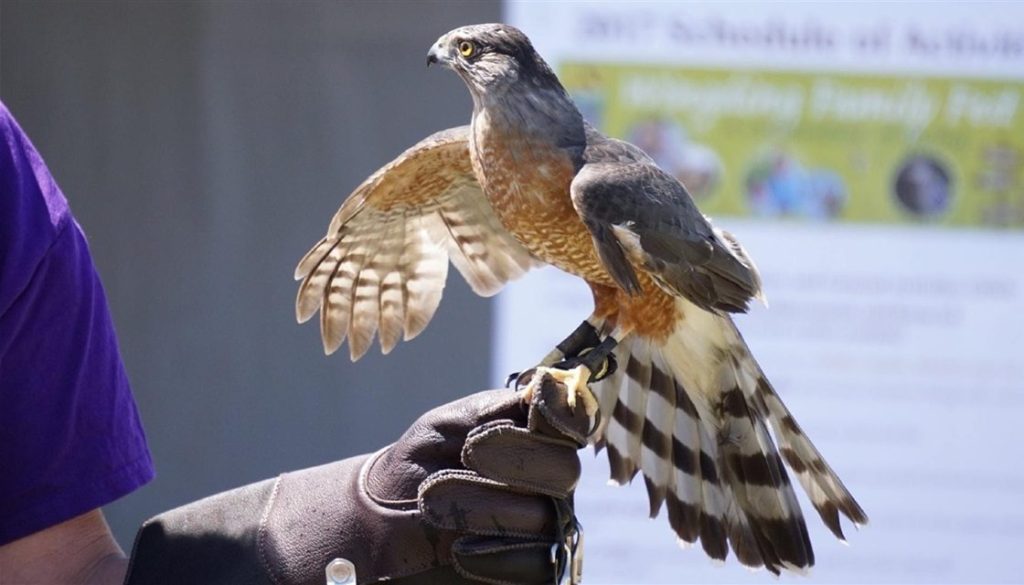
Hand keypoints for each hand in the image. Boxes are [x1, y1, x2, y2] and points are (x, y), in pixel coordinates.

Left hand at [124, 373, 592, 584]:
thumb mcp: (445, 428)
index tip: (539, 403)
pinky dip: (498, 556)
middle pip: (564, 470)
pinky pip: (536, 568)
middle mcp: (549, 484)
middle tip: (468, 453)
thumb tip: (548, 387)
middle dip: (516, 458)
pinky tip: (460, 549)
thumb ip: (496, 408)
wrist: (377, 525)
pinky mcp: (532, 573)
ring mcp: (545, 531)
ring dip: (486, 506)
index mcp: (536, 440)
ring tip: (431, 501)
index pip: (573, 421)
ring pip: (543, 518)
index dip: (565, 410)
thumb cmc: (415, 466)